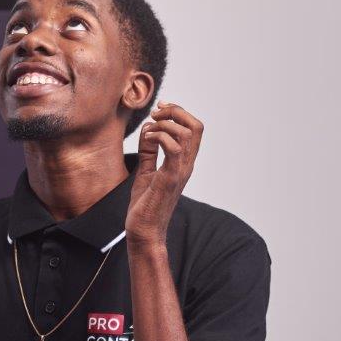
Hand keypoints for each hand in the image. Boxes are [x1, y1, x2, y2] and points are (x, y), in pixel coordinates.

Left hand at [125, 101, 203, 247]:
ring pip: (187, 133)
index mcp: (183, 162)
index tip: (159, 110)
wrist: (144, 231)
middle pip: (196, 126)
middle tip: (156, 114)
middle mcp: (186, 164)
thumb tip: (147, 128)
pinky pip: (174, 149)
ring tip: (149, 130)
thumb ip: (148, 151)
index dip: (178, 112)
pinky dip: (161, 137)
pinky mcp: (170, 178)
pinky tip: (148, 140)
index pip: (193, 128)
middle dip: (175, 112)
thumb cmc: (145, 205)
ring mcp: (180, 171)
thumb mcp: (145, 172)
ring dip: (165, 124)